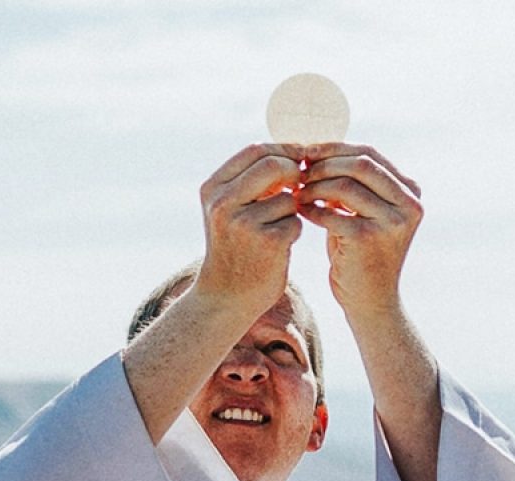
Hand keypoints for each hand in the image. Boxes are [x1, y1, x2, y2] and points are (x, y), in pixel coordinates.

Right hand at [197, 143, 304, 322]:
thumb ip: (248, 181)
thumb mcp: (226, 210)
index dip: (282, 149)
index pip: (254, 150)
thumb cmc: (233, 249)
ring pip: (288, 197)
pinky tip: (278, 248)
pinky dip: (293, 231)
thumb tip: (289, 151)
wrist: (226, 296)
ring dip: (291, 210)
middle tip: (301, 182)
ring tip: (274, 230)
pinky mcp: (269, 242)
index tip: (300, 155)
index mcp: (212, 189)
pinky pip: (295, 222)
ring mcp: (245, 223)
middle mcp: (224, 203)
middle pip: (274, 164)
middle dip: (294, 171)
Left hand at [296, 143, 422, 322]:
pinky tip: (301, 212)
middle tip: (298, 171)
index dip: (335, 149)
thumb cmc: (361, 257)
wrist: (370, 302)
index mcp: (410, 192)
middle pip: (361, 164)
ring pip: (345, 186)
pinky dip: (312, 210)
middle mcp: (408, 205)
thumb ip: (355, 185)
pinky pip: (332, 213)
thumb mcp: (364, 214)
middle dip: (324, 164)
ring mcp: (391, 222)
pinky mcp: (368, 239)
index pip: (370, 154)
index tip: (307, 151)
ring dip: (315, 186)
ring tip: (297, 193)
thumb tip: (323, 149)